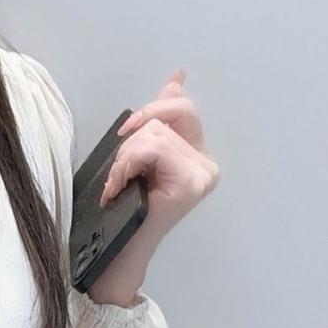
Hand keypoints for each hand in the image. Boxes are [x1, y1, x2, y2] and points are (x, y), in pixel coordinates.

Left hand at [99, 69, 220, 250]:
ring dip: (124, 158)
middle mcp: (207, 164)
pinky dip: (128, 164)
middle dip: (131, 141)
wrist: (120, 247)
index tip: (130, 126)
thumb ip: (162, 118)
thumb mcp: (141, 154)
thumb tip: (177, 80)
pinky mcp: (191, 182)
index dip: (153, 108)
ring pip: (153, 134)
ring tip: (119, 183)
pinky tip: (123, 186)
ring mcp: (202, 174)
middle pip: (163, 120)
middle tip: (119, 171)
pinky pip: (151, 149)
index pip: (183, 109)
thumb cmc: (126, 205)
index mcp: (198, 155)